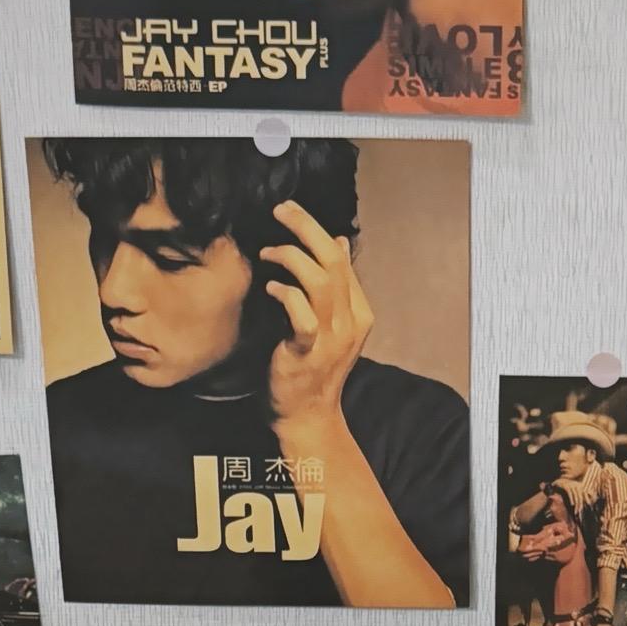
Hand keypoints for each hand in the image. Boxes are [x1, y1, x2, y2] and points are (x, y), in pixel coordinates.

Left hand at [261, 200, 373, 435]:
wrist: (308, 415)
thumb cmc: (313, 367)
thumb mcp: (332, 321)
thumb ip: (337, 285)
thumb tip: (338, 241)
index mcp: (358, 311)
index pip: (342, 259)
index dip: (315, 230)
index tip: (290, 212)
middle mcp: (350, 322)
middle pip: (333, 261)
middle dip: (305, 228)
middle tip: (280, 210)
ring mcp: (332, 339)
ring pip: (320, 282)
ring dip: (291, 258)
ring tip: (268, 252)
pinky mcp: (308, 353)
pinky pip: (302, 315)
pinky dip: (286, 294)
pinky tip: (270, 287)